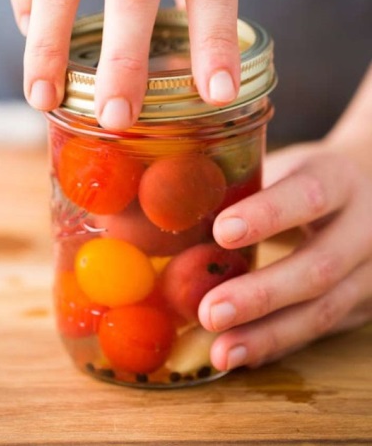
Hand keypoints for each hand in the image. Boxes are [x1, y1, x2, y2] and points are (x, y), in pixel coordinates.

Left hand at [198, 141, 371, 370]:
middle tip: (210, 312)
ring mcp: (371, 270)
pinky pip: (323, 330)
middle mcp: (364, 226)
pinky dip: (281, 343)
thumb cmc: (306, 178)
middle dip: (262, 295)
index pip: (309, 195)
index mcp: (339, 178)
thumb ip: (242, 184)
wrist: (369, 192)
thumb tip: (167, 209)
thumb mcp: (284, 165)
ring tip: (222, 352)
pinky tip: (245, 354)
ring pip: (325, 310)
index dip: (268, 215)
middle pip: (320, 266)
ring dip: (269, 335)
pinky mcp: (364, 302)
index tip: (222, 232)